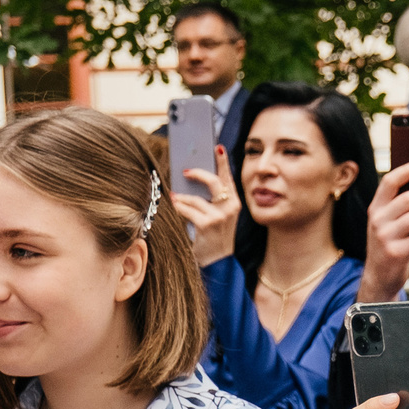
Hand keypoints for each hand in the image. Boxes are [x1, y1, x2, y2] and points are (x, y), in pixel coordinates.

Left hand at [169, 145, 241, 266]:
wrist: (218, 262)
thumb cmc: (214, 236)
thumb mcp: (218, 215)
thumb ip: (210, 199)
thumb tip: (191, 180)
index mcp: (234, 202)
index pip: (228, 177)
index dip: (223, 161)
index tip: (217, 147)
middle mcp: (230, 207)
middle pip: (213, 181)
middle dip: (197, 173)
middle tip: (185, 171)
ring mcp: (220, 216)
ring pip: (195, 198)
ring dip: (182, 197)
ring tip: (175, 197)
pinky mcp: (208, 224)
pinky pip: (188, 209)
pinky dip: (179, 207)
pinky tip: (175, 205)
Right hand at [358, 161, 408, 302]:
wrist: (378, 278)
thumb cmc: (391, 245)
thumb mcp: (388, 223)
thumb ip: (401, 207)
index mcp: (376, 208)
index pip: (388, 182)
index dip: (406, 170)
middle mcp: (378, 220)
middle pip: (407, 199)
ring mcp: (385, 237)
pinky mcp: (396, 253)